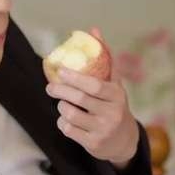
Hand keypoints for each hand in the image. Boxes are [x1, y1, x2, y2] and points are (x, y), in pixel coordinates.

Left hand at [46, 28, 139, 168]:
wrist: (124, 140)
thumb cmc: (115, 105)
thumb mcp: (114, 84)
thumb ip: (105, 58)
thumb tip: (93, 30)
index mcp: (117, 96)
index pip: (94, 86)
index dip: (75, 78)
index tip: (60, 71)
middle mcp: (112, 114)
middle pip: (79, 100)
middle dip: (61, 91)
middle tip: (50, 87)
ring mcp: (102, 130)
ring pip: (71, 115)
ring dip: (62, 107)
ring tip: (62, 103)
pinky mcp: (93, 144)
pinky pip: (68, 130)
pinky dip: (63, 122)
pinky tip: (66, 118)